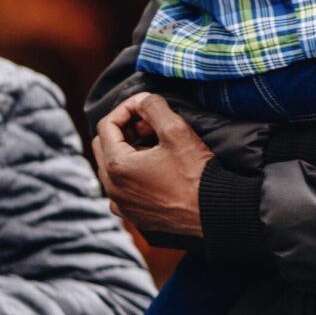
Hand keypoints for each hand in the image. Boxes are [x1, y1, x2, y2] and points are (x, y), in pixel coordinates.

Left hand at [92, 92, 213, 236]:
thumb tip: (143, 99)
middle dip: (125, 129)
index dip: (126, 108)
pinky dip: (132, 174)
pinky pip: (121, 188)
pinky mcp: (133, 215)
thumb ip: (154, 107)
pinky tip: (154, 170)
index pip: (107, 125)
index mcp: (117, 166)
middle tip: (151, 125)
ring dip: (128, 151)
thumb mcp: (176, 131)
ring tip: (156, 146)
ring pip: (111, 168)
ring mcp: (121, 204)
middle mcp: (112, 188)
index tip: (146, 104)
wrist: (212, 209)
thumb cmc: (195, 173)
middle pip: (104, 145)